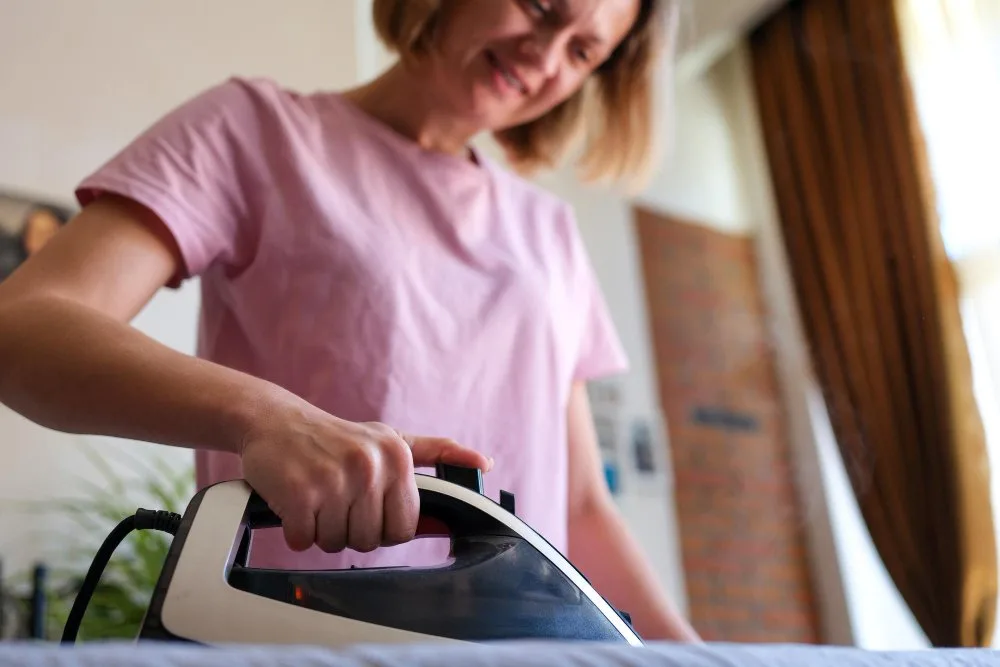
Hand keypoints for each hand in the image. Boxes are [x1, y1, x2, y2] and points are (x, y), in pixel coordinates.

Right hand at [239, 397, 491, 553]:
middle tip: (335, 498)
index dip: (382, 527)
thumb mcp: (391, 439)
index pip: (404, 529)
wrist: (276, 420)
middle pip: (369, 541)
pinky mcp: (299, 493)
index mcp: (397, 457)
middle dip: (349, 529)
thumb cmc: (336, 438)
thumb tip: (484, 464)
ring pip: (335, 543)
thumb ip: (437, 453)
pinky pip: (304, 541)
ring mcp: (334, 480)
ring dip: (321, 529)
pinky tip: (294, 501)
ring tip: (316, 495)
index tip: (366, 506)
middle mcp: (370, 466)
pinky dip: (295, 530)